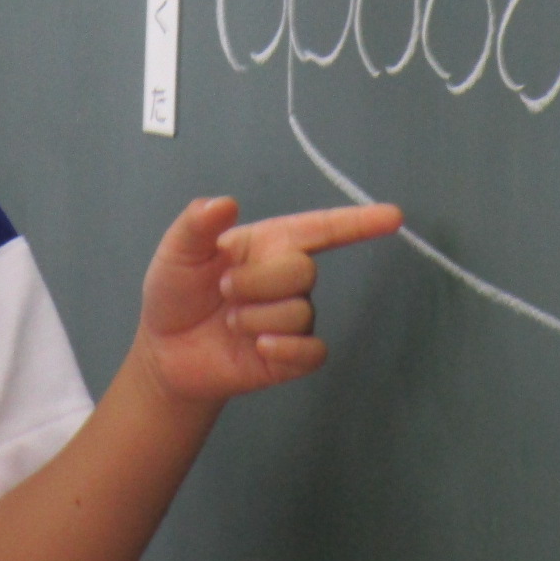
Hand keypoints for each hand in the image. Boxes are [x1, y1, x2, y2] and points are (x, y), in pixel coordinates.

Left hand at [134, 197, 402, 403]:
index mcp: (269, 244)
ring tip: (228, 323)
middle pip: (304, 270)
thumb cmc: (175, 292)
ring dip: (256, 318)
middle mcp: (288, 278)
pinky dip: (286, 349)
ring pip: (300, 312)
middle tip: (223, 291)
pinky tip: (258, 349)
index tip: (394, 216)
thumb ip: (197, 225)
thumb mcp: (175, 252)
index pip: (322, 228)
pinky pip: (312, 351)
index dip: (358, 222)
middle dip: (258, 282)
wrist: (165, 353)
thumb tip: (225, 203)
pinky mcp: (292, 357)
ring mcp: (293, 318)